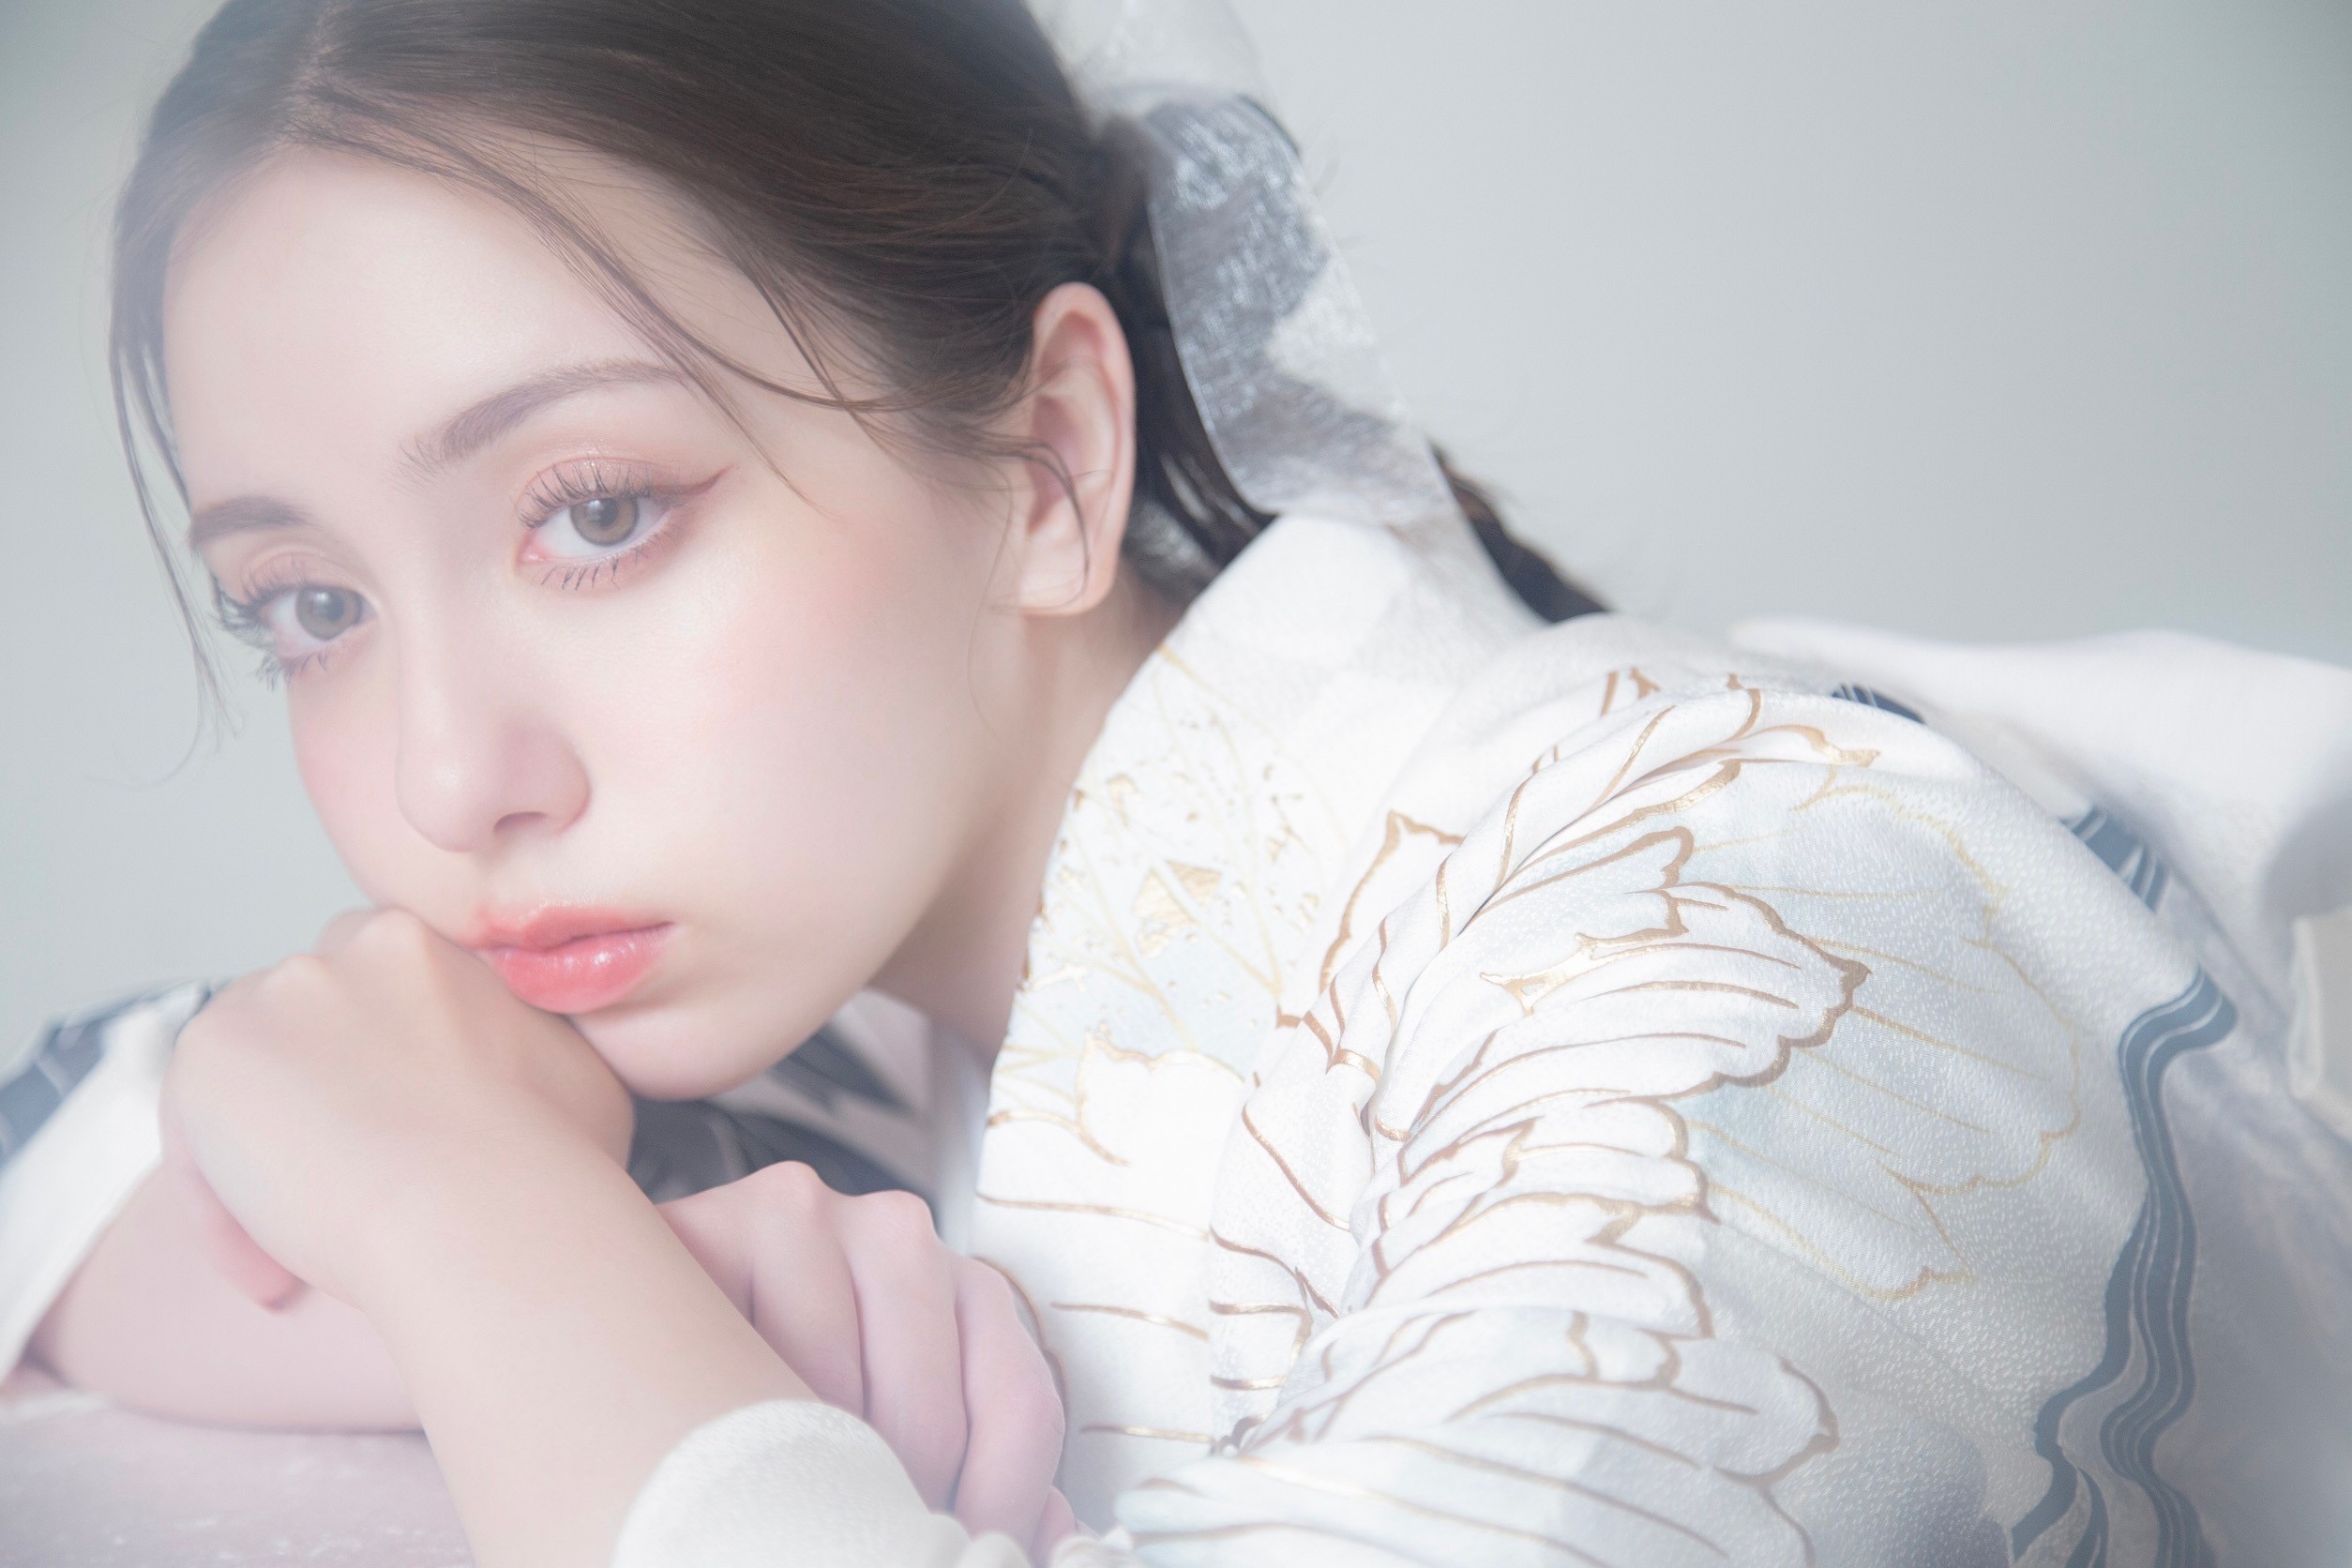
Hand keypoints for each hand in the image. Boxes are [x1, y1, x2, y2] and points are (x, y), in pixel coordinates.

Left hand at [163, 908, 634, 1309]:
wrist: (480, 1202)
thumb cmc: (549, 1159)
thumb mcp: (577, 1076)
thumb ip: (529, 1054)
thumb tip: (528, 1078)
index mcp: (434, 945)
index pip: (379, 995)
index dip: (382, 1078)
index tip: (400, 1149)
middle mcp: (352, 945)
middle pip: (309, 1027)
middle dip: (319, 1104)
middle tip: (345, 1196)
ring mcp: (277, 991)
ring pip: (249, 1084)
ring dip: (267, 1160)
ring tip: (302, 1254)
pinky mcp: (211, 1051)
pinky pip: (198, 1136)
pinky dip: (223, 1208)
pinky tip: (270, 1274)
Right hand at [660, 1163, 1075, 1559]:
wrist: (635, 1335)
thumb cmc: (785, 1397)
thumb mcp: (899, 1434)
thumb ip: (981, 1482)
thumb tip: (1061, 1539)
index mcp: (965, 1287)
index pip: (1020, 1408)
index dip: (995, 1510)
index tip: (957, 1553)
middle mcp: (900, 1233)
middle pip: (928, 1413)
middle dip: (888, 1503)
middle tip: (848, 1536)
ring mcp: (804, 1215)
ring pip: (834, 1392)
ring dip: (805, 1469)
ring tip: (776, 1495)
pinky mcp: (708, 1224)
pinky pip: (738, 1352)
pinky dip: (729, 1419)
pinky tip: (719, 1441)